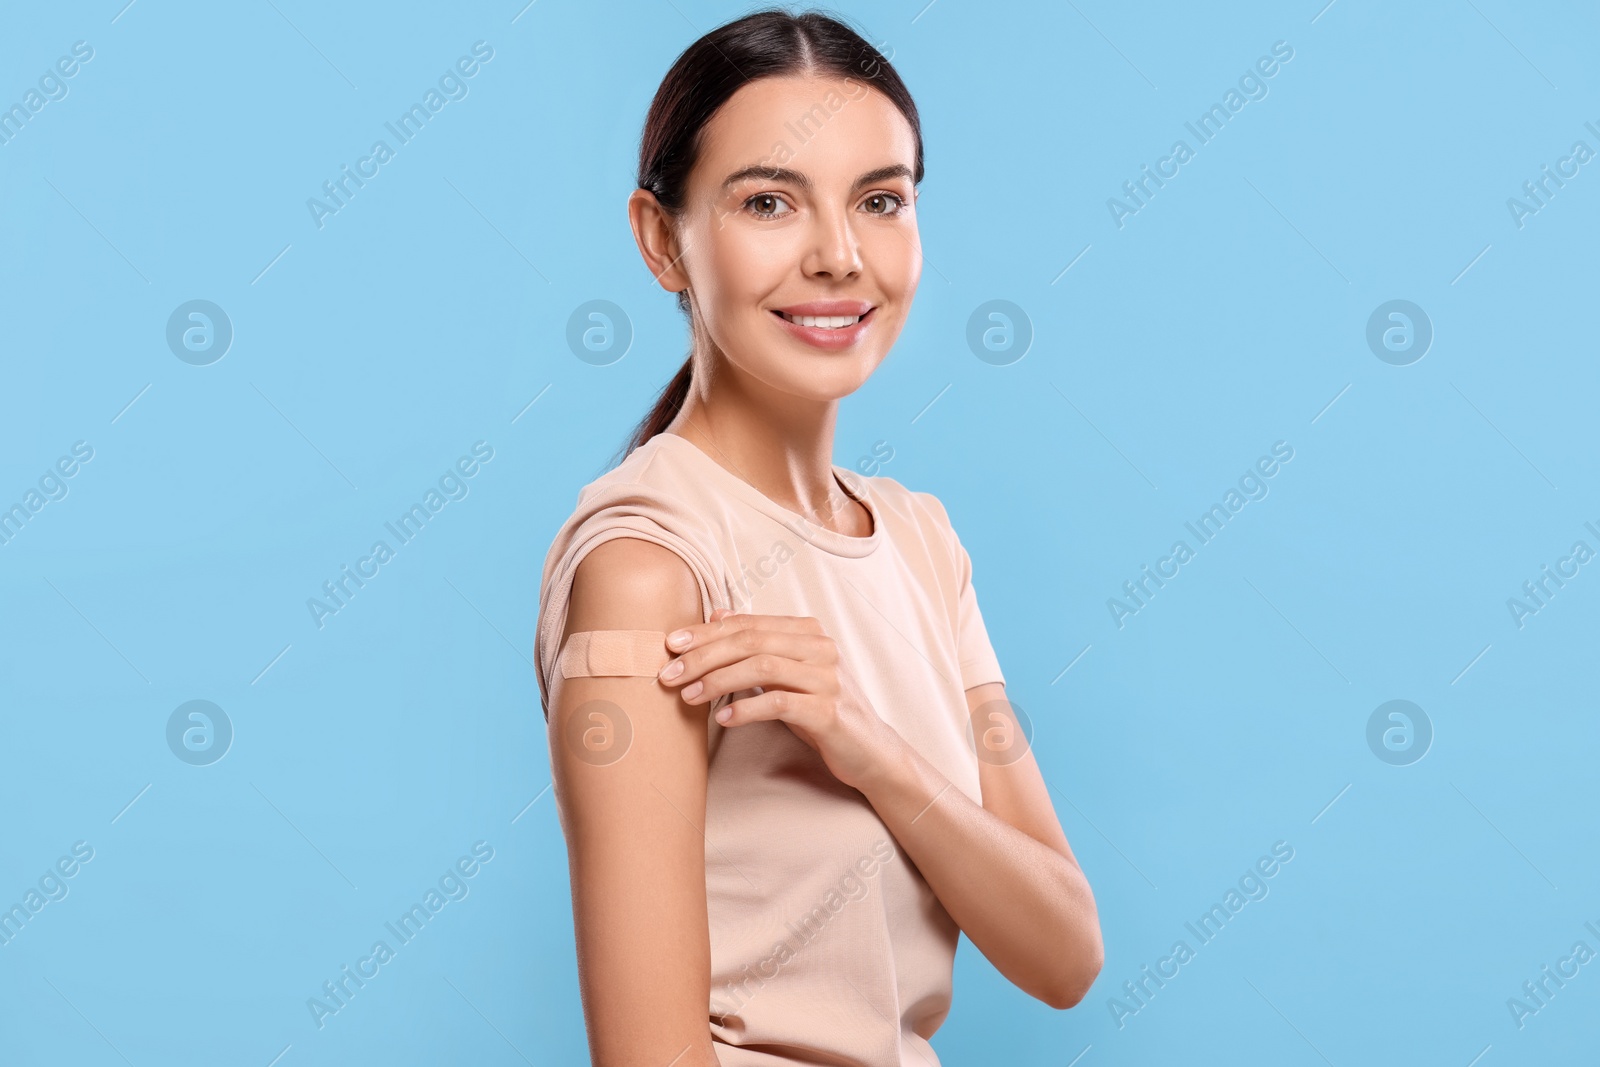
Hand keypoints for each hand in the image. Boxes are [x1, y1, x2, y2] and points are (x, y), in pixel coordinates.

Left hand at [656, 608, 890, 790]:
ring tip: (688, 696)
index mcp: (808, 632)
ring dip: (718, 680)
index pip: (748, 623)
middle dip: (704, 655)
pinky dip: (746, 708)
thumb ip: (758, 643)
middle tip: (669, 673)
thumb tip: (718, 612)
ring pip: (763, 666)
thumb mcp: (789, 672)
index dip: (706, 632)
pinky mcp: (830, 711)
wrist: (870, 750)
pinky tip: (723, 718)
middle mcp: (820, 648)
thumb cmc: (821, 709)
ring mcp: (828, 678)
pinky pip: (779, 703)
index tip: (671, 644)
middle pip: (751, 640)